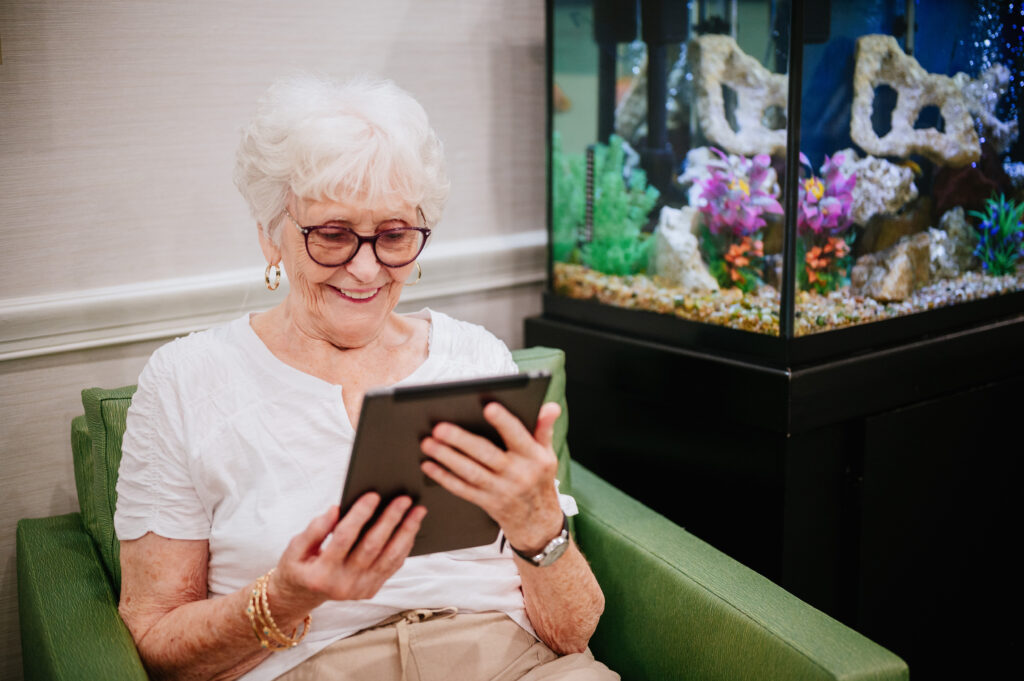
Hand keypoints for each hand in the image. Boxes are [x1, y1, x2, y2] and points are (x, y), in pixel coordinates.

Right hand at [270, 493, 426, 615]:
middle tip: (404, 499)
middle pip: (372, 547)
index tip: (373, 494)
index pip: (344, 538)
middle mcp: (343, 585)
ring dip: (406, 532)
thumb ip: (315, 529)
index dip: (359, 515)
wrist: (302, 595)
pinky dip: (404, 546)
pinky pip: (392, 566)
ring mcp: (359, 590)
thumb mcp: (295, 547)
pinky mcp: (371, 590)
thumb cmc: (299, 565)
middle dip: (390, 520)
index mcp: (321, 573)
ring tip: (418, 511)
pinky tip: (411, 528)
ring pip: (389, 558)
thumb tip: (336, 509)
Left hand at [420, 401, 564, 552]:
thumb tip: (550, 407)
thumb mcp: (547, 454)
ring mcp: (500, 490)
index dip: (504, 422)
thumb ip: (544, 428)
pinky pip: (462, 489)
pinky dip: (444, 477)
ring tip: (428, 443)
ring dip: (447, 457)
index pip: (518, 436)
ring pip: (470, 472)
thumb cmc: (539, 480)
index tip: (488, 407)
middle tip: (439, 427)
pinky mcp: (486, 502)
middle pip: (486, 454)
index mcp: (534, 457)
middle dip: (461, 440)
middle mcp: (517, 474)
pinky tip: (429, 465)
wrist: (538, 523)